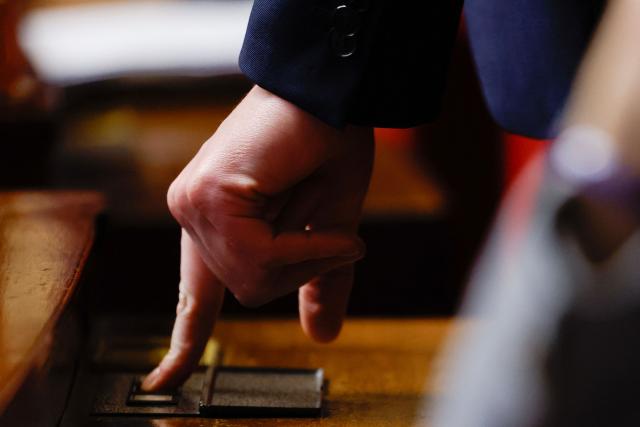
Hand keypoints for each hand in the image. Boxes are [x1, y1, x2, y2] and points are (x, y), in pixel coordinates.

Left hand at [142, 86, 373, 390]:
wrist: (328, 91)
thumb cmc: (328, 146)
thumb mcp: (331, 226)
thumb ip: (318, 281)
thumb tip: (320, 336)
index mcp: (221, 226)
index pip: (196, 294)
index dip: (183, 344)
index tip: (159, 385)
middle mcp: (196, 216)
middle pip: (246, 290)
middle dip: (303, 268)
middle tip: (336, 234)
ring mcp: (193, 205)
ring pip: (251, 279)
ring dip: (307, 254)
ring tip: (328, 217)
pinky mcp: (203, 196)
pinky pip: (258, 254)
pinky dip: (303, 243)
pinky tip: (316, 213)